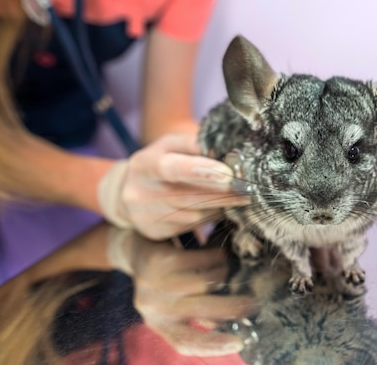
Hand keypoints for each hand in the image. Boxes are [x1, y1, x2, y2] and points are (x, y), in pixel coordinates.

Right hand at [98, 133, 248, 239]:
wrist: (127, 193)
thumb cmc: (159, 162)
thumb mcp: (171, 145)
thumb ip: (196, 144)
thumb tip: (228, 149)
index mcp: (144, 165)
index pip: (171, 168)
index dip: (200, 171)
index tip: (229, 174)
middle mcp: (141, 192)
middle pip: (188, 196)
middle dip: (223, 193)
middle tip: (249, 188)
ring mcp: (146, 216)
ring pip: (194, 214)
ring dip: (222, 206)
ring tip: (242, 196)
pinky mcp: (156, 233)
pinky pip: (192, 226)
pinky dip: (212, 216)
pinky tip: (223, 208)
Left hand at [108, 227, 257, 355]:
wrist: (134, 247)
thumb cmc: (164, 280)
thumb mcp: (176, 302)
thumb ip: (200, 314)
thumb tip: (236, 323)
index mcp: (159, 323)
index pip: (185, 342)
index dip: (213, 346)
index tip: (238, 344)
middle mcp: (153, 306)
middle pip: (201, 310)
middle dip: (232, 307)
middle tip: (255, 303)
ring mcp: (154, 283)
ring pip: (205, 282)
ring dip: (223, 274)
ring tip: (228, 269)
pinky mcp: (159, 260)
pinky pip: (200, 259)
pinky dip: (216, 257)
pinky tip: (220, 254)